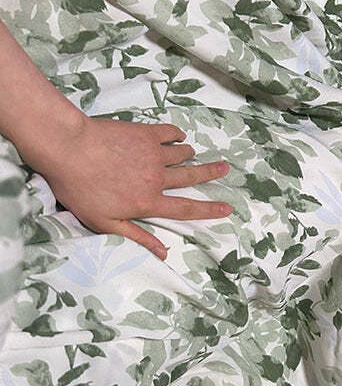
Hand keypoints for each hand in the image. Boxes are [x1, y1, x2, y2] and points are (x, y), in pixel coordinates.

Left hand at [37, 114, 231, 259]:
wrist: (70, 148)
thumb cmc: (81, 189)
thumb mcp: (105, 223)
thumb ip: (137, 236)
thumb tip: (163, 253)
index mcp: (149, 202)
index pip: (186, 209)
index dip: (209, 210)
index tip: (227, 208)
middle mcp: (157, 178)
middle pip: (191, 177)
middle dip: (210, 174)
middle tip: (225, 169)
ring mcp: (153, 153)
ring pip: (181, 154)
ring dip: (189, 154)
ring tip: (193, 153)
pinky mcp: (144, 134)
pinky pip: (168, 133)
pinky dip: (177, 134)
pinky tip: (179, 135)